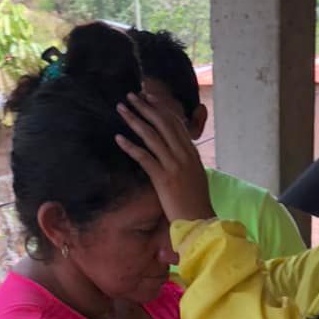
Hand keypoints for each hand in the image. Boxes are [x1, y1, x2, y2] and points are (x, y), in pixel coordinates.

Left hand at [116, 92, 214, 223]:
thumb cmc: (197, 203)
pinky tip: (118, 138)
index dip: (161, 108)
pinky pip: (144, 157)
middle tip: (130, 96)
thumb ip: (187, 161)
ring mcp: (174, 165)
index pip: (176, 123)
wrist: (200, 221)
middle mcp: (184, 155)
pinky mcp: (163, 178)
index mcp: (192, 153)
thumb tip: (178, 152)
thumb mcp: (196, 176)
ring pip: (151, 136)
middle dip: (145, 107)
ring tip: (121, 109)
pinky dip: (130, 146)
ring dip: (134, 120)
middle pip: (162, 123)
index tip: (149, 98)